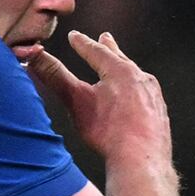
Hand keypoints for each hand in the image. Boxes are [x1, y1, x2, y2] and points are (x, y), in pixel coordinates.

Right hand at [27, 32, 171, 172]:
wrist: (141, 159)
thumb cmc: (109, 132)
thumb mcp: (76, 101)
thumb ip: (56, 77)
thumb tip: (35, 58)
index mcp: (120, 71)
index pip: (96, 52)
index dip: (82, 43)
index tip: (75, 37)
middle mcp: (140, 78)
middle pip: (121, 59)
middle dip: (110, 48)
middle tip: (106, 38)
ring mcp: (153, 95)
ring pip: (136, 76)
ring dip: (126, 70)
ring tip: (121, 67)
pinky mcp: (159, 113)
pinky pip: (146, 95)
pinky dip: (137, 91)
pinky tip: (135, 98)